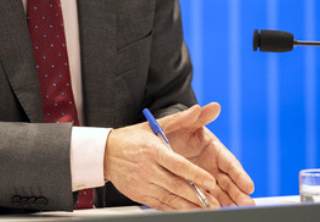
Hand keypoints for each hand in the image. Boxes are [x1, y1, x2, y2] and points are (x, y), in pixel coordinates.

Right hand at [103, 103, 253, 209]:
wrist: (105, 154)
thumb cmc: (131, 139)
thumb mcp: (154, 125)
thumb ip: (179, 119)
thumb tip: (198, 109)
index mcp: (153, 151)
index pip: (177, 165)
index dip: (195, 174)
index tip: (210, 181)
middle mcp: (149, 169)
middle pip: (176, 185)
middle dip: (197, 195)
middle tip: (214, 201)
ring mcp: (144, 184)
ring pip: (170, 198)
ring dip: (189, 205)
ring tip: (206, 209)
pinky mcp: (140, 195)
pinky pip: (161, 205)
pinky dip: (175, 209)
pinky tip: (188, 211)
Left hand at [160, 103, 255, 207]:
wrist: (153, 144)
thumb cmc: (172, 131)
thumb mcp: (183, 123)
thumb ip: (198, 117)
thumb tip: (215, 106)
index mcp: (214, 150)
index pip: (230, 164)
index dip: (240, 175)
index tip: (249, 185)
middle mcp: (212, 167)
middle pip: (229, 182)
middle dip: (238, 193)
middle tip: (247, 204)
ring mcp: (204, 179)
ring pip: (220, 194)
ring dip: (229, 203)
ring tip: (236, 211)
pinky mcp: (194, 189)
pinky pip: (204, 200)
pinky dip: (210, 207)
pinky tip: (214, 213)